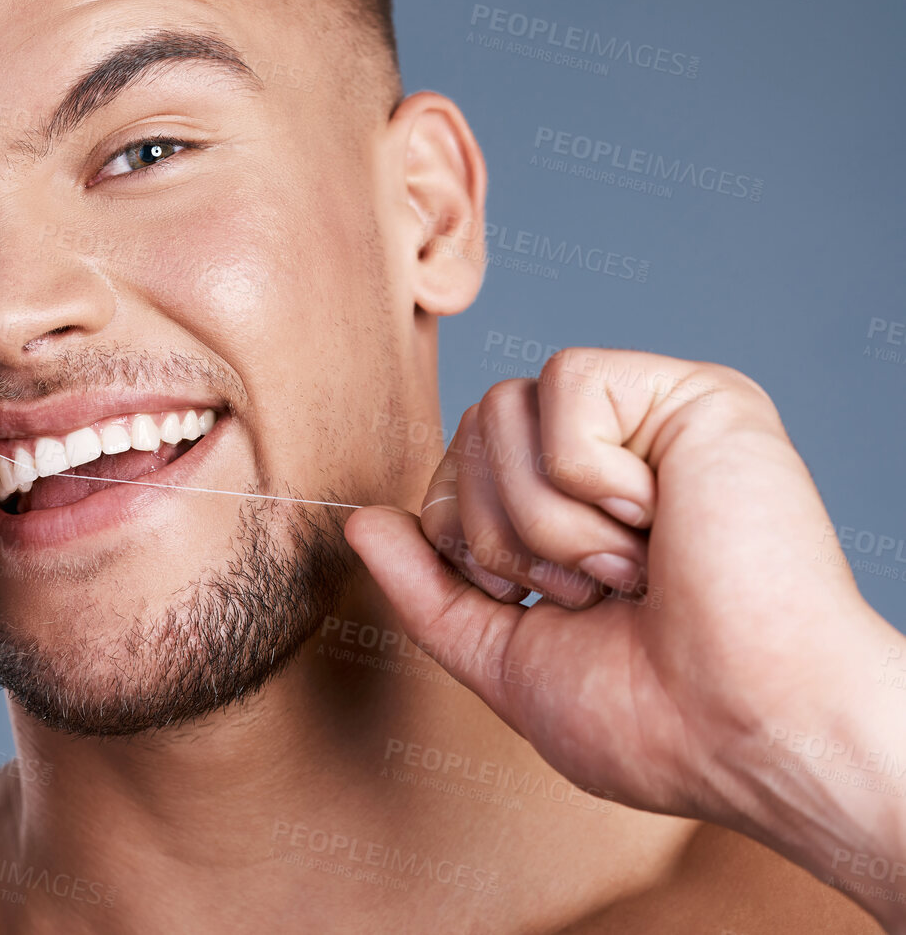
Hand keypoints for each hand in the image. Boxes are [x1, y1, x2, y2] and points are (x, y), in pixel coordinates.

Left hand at [344, 349, 903, 882]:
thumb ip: (428, 590)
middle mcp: (615, 453)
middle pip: (472, 429)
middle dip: (501, 536)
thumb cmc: (653, 718)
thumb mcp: (505, 657)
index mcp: (574, 508)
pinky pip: (565, 382)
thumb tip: (361, 522)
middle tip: (593, 594)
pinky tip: (658, 523)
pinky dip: (589, 476)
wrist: (752, 733)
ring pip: (504, 407)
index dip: (458, 535)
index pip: (457, 466)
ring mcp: (653, 421)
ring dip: (547, 520)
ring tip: (630, 570)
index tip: (537, 604)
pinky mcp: (692, 394)